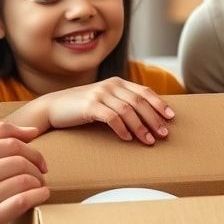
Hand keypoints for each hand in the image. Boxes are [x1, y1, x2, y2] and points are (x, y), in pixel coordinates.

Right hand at [0, 117, 49, 223]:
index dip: (26, 139)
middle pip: (17, 155)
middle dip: (36, 161)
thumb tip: (28, 130)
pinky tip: (40, 195)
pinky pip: (23, 201)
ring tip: (39, 184)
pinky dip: (38, 195)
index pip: (3, 132)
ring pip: (23, 178)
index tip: (34, 150)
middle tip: (41, 170)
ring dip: (38, 180)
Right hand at [44, 78, 174, 143]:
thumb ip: (121, 103)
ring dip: (141, 127)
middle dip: (154, 119)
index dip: (159, 104)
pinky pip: (111, 117)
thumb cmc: (81, 108)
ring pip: (128, 110)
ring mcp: (100, 94)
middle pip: (139, 102)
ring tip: (149, 141)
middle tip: (163, 134)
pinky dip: (122, 129)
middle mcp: (110, 85)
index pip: (144, 91)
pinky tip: (127, 139)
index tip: (171, 117)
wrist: (53, 107)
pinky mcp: (89, 106)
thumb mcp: (104, 100)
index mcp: (117, 82)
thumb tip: (146, 119)